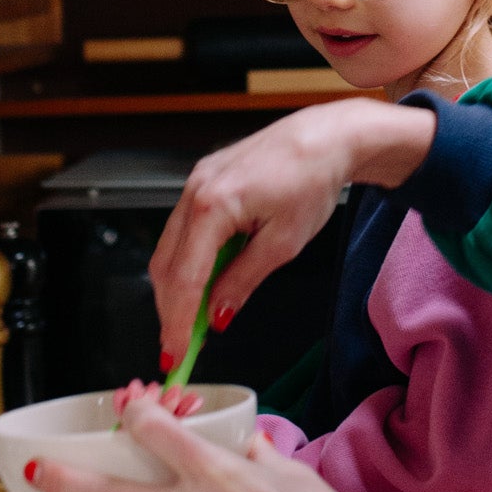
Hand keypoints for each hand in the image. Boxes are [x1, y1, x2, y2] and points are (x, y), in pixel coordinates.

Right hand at [150, 99, 436, 357]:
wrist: (324, 138)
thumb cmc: (312, 180)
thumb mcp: (283, 244)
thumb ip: (243, 281)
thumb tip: (217, 315)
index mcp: (213, 206)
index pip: (184, 278)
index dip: (176, 322)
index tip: (175, 353)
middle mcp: (194, 191)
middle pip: (166, 265)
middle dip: (170, 310)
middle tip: (179, 347)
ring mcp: (195, 183)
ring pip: (170, 249)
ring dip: (176, 288)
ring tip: (190, 323)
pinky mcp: (203, 181)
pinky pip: (183, 230)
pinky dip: (187, 262)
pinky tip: (202, 285)